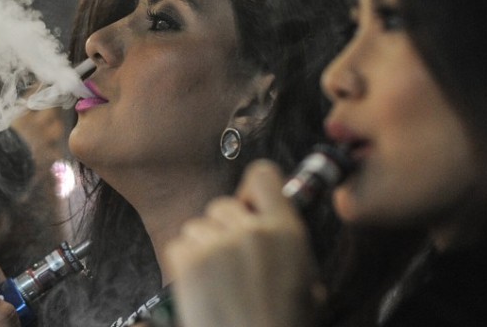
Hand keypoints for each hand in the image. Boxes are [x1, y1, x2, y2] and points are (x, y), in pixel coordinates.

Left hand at [165, 161, 318, 326]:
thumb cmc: (281, 326)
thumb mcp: (308, 285)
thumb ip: (287, 246)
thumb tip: (269, 226)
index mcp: (286, 232)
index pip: (263, 176)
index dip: (253, 191)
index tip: (249, 205)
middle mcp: (252, 231)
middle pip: (223, 205)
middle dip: (224, 229)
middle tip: (233, 264)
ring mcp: (218, 244)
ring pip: (197, 226)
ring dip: (203, 247)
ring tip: (218, 283)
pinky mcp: (190, 261)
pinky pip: (178, 245)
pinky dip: (184, 265)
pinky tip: (201, 289)